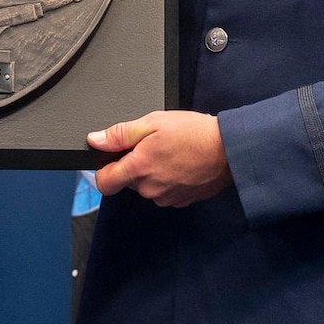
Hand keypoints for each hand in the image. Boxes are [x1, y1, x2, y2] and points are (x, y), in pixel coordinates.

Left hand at [88, 110, 230, 206]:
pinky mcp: (181, 201)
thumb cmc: (194, 133)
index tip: (113, 159)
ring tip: (172, 154)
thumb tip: (95, 140)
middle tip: (154, 146)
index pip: (104, 183)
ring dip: (153, 173)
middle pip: (128, 182)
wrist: (228, 150)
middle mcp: (149, 189)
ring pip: (148, 187)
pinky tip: (182, 165)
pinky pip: (165, 192)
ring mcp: (166, 198)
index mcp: (138, 168)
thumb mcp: (153, 123)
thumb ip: (120, 134)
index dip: (105, 170)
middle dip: (135, 166)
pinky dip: (169, 180)